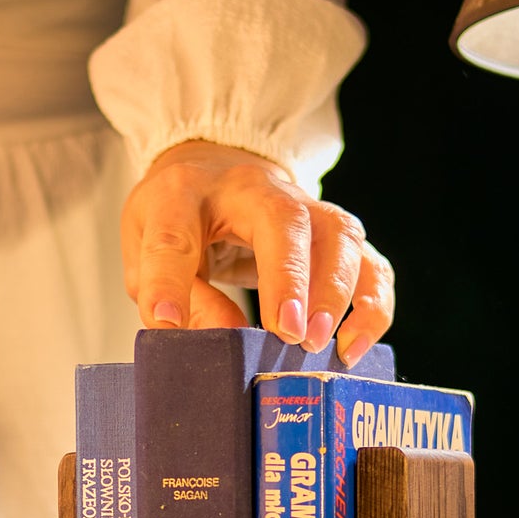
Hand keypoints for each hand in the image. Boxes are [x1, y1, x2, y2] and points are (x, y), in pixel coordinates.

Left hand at [121, 139, 394, 363]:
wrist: (212, 170)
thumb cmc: (178, 218)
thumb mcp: (146, 252)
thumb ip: (182, 296)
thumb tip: (226, 338)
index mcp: (183, 193)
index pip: (174, 235)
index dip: (168, 282)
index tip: (167, 323)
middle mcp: (252, 189)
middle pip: (283, 220)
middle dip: (291, 279)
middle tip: (289, 333)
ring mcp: (303, 205)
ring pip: (339, 235)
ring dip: (336, 292)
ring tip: (318, 343)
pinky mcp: (333, 233)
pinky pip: (370, 263)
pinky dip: (371, 306)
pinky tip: (352, 347)